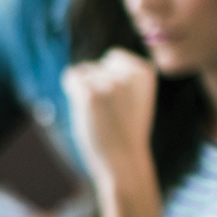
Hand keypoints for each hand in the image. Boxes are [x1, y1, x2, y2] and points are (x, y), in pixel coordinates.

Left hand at [65, 50, 159, 187]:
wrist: (124, 160)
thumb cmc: (125, 129)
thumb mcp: (133, 96)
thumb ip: (122, 75)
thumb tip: (93, 60)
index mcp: (145, 71)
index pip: (113, 56)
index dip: (109, 78)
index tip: (120, 100)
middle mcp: (129, 74)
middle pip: (96, 65)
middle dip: (96, 84)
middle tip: (110, 111)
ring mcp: (109, 83)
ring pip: (83, 72)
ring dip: (84, 90)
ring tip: (101, 114)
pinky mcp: (90, 94)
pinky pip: (71, 76)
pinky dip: (71, 90)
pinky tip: (85, 108)